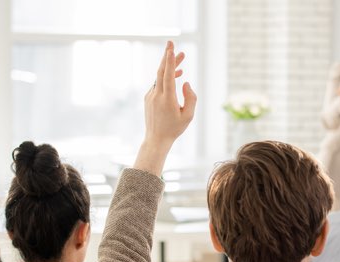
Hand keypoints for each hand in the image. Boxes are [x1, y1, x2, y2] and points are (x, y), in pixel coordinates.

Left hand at [134, 41, 197, 175]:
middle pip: (161, 71)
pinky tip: (176, 75)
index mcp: (167, 99)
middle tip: (173, 43)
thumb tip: (185, 82)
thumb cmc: (175, 128)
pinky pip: (158, 84)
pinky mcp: (149, 98)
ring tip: (182, 59)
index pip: (167, 75)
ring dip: (169, 67)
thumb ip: (191, 97)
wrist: (156, 139)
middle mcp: (156, 95)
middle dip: (167, 56)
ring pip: (160, 77)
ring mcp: (151, 96)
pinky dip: (166, 77)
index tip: (171, 48)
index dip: (169, 60)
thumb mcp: (189, 115)